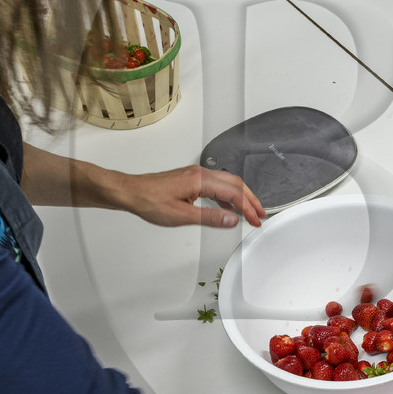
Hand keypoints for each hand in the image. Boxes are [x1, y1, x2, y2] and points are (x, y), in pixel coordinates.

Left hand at [120, 166, 264, 228]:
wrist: (131, 192)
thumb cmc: (150, 201)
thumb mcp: (182, 215)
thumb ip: (210, 217)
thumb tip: (232, 220)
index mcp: (200, 180)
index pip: (233, 193)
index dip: (248, 208)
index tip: (256, 220)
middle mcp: (201, 173)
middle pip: (235, 183)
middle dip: (250, 200)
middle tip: (261, 214)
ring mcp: (196, 175)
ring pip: (227, 183)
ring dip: (240, 197)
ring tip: (249, 212)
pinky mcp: (191, 179)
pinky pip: (217, 185)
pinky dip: (227, 196)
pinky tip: (228, 208)